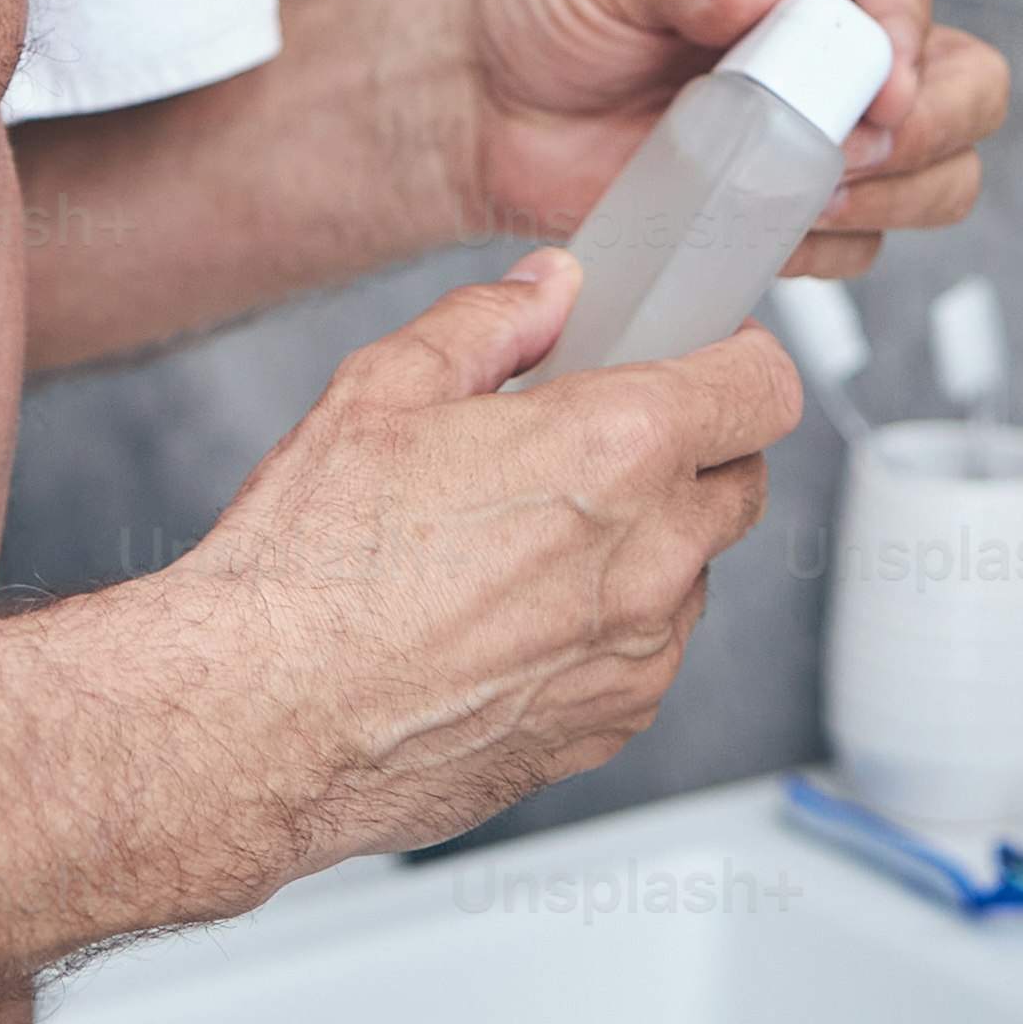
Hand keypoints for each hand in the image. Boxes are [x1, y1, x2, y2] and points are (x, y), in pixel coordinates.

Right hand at [168, 250, 804, 868]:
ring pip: (693, 576)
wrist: (257, 723)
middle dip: (695, 451)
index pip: (765, 391)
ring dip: (647, 547)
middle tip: (606, 439)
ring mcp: (636, 656)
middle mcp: (650, 560)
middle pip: (743, 483)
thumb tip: (546, 294)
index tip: (708, 360)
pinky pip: (645, 658)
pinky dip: (607, 629)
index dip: (741, 363)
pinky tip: (512, 617)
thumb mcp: (382, 391)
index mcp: (614, 452)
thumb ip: (488, 324)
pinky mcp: (606, 729)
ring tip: (531, 540)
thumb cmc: (306, 573)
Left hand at [438, 0, 1009, 281]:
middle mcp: (839, 42)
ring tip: (799, 194)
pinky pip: (865, 245)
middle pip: (968, 87)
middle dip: (932, 128)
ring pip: (942, 176)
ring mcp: (828, 131)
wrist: (489, 110)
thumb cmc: (547, 12)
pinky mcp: (801, 208)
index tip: (876, 89)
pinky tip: (761, 227)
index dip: (907, 41)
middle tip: (854, 152)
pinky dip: (828, 248)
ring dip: (892, 198)